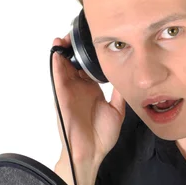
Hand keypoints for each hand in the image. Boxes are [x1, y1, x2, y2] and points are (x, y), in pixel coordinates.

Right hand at [52, 33, 125, 161]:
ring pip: (63, 66)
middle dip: (75, 46)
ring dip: (62, 50)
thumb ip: (120, 93)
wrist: (91, 152)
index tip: (97, 39)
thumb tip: (129, 77)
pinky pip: (57, 77)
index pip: (89, 66)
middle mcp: (79, 88)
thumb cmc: (101, 136)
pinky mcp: (62, 97)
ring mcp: (69, 91)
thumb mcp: (117, 110)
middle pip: (74, 61)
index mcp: (92, 90)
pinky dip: (56, 64)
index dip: (90, 52)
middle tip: (80, 32)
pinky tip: (57, 51)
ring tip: (65, 36)